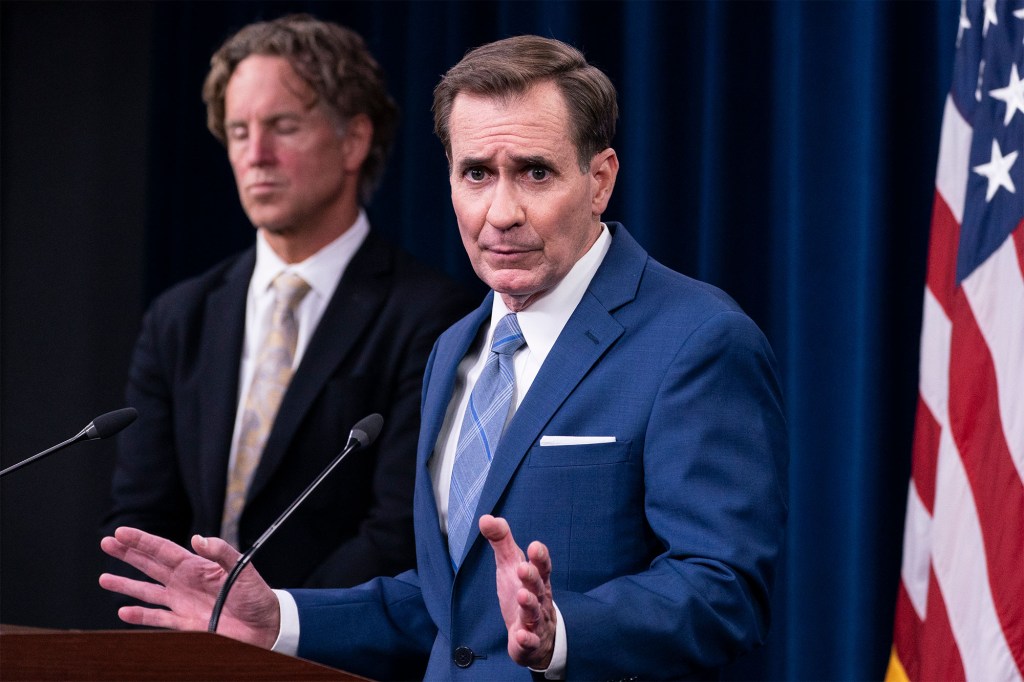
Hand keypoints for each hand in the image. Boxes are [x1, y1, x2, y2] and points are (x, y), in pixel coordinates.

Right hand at [99, 527, 279, 648]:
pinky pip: (157, 618)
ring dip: (126, 586)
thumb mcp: (242, 568)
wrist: (264, 625)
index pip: (163, 550)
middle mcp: (185, 582)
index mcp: (197, 566)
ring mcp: (182, 602)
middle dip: (128, 555)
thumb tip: (198, 539)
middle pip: (150, 565)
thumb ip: (221, 552)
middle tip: (106, 543)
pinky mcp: (185, 623)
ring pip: (147, 592)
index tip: (121, 532)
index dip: (142, 541)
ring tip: (104, 579)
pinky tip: (124, 612)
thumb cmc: (256, 594)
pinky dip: (140, 616)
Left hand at [479, 514, 555, 669]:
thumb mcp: (510, 566)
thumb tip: (486, 517)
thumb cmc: (523, 592)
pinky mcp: (529, 641)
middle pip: (538, 587)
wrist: (538, 636)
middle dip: (532, 577)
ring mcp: (536, 621)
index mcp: (537, 579)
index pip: (542, 566)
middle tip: (523, 567)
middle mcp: (539, 598)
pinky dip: (526, 638)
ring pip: (534, 612)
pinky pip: (529, 641)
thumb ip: (502, 542)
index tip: (535, 546)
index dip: (540, 557)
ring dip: (529, 603)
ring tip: (521, 595)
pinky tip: (519, 635)